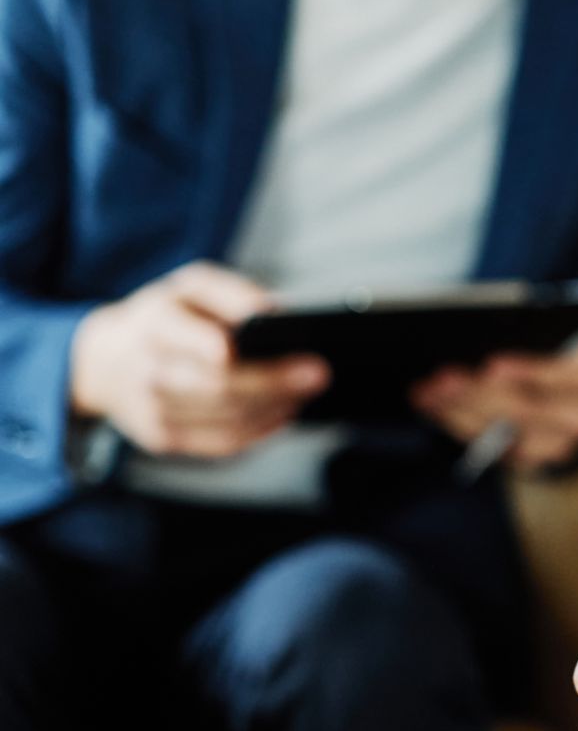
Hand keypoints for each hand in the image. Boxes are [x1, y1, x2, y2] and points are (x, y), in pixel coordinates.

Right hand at [69, 261, 327, 457]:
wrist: (105, 362)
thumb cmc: (163, 318)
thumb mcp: (190, 287)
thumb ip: (231, 292)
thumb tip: (274, 311)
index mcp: (156, 325)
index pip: (203, 345)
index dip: (243, 355)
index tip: (292, 353)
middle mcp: (149, 371)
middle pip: (222, 388)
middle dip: (277, 384)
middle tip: (319, 373)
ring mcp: (155, 412)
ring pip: (228, 420)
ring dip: (276, 407)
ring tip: (307, 390)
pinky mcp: (165, 439)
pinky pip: (224, 443)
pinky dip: (261, 429)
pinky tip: (284, 411)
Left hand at [410, 339, 577, 469]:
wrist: (570, 394)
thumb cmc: (552, 353)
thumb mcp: (551, 339)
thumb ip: (527, 337)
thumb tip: (477, 336)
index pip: (562, 375)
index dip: (527, 371)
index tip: (492, 366)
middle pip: (529, 409)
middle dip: (480, 392)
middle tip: (444, 379)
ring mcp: (560, 444)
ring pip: (504, 430)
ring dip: (460, 409)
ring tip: (431, 391)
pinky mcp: (533, 460)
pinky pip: (491, 446)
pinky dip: (460, 423)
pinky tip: (436, 406)